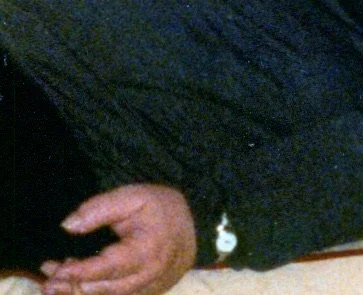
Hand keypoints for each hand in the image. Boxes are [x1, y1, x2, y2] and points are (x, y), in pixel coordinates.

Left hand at [40, 184, 195, 294]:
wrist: (195, 225)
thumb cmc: (162, 207)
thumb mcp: (133, 197)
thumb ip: (100, 209)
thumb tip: (67, 225)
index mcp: (148, 250)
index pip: (107, 267)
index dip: (79, 272)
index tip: (55, 270)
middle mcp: (149, 277)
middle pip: (104, 289)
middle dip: (72, 285)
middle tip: (47, 276)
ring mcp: (148, 290)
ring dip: (80, 291)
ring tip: (55, 281)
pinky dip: (96, 291)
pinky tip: (78, 284)